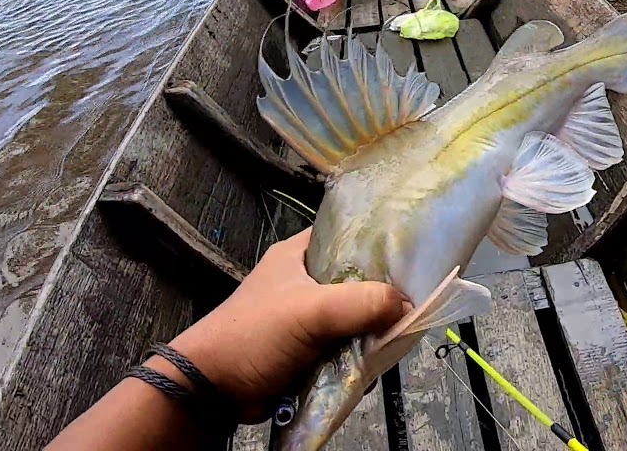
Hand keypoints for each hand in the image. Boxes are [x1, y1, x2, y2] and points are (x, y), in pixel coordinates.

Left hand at [168, 229, 409, 421]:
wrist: (214, 390)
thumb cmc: (255, 335)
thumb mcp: (311, 310)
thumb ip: (362, 303)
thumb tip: (407, 306)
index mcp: (299, 255)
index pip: (349, 236)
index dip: (380, 245)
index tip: (412, 260)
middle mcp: (305, 281)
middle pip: (359, 282)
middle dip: (382, 299)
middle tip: (407, 308)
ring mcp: (307, 318)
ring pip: (356, 319)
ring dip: (372, 335)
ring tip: (390, 344)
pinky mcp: (308, 349)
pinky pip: (346, 348)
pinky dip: (358, 359)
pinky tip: (371, 368)